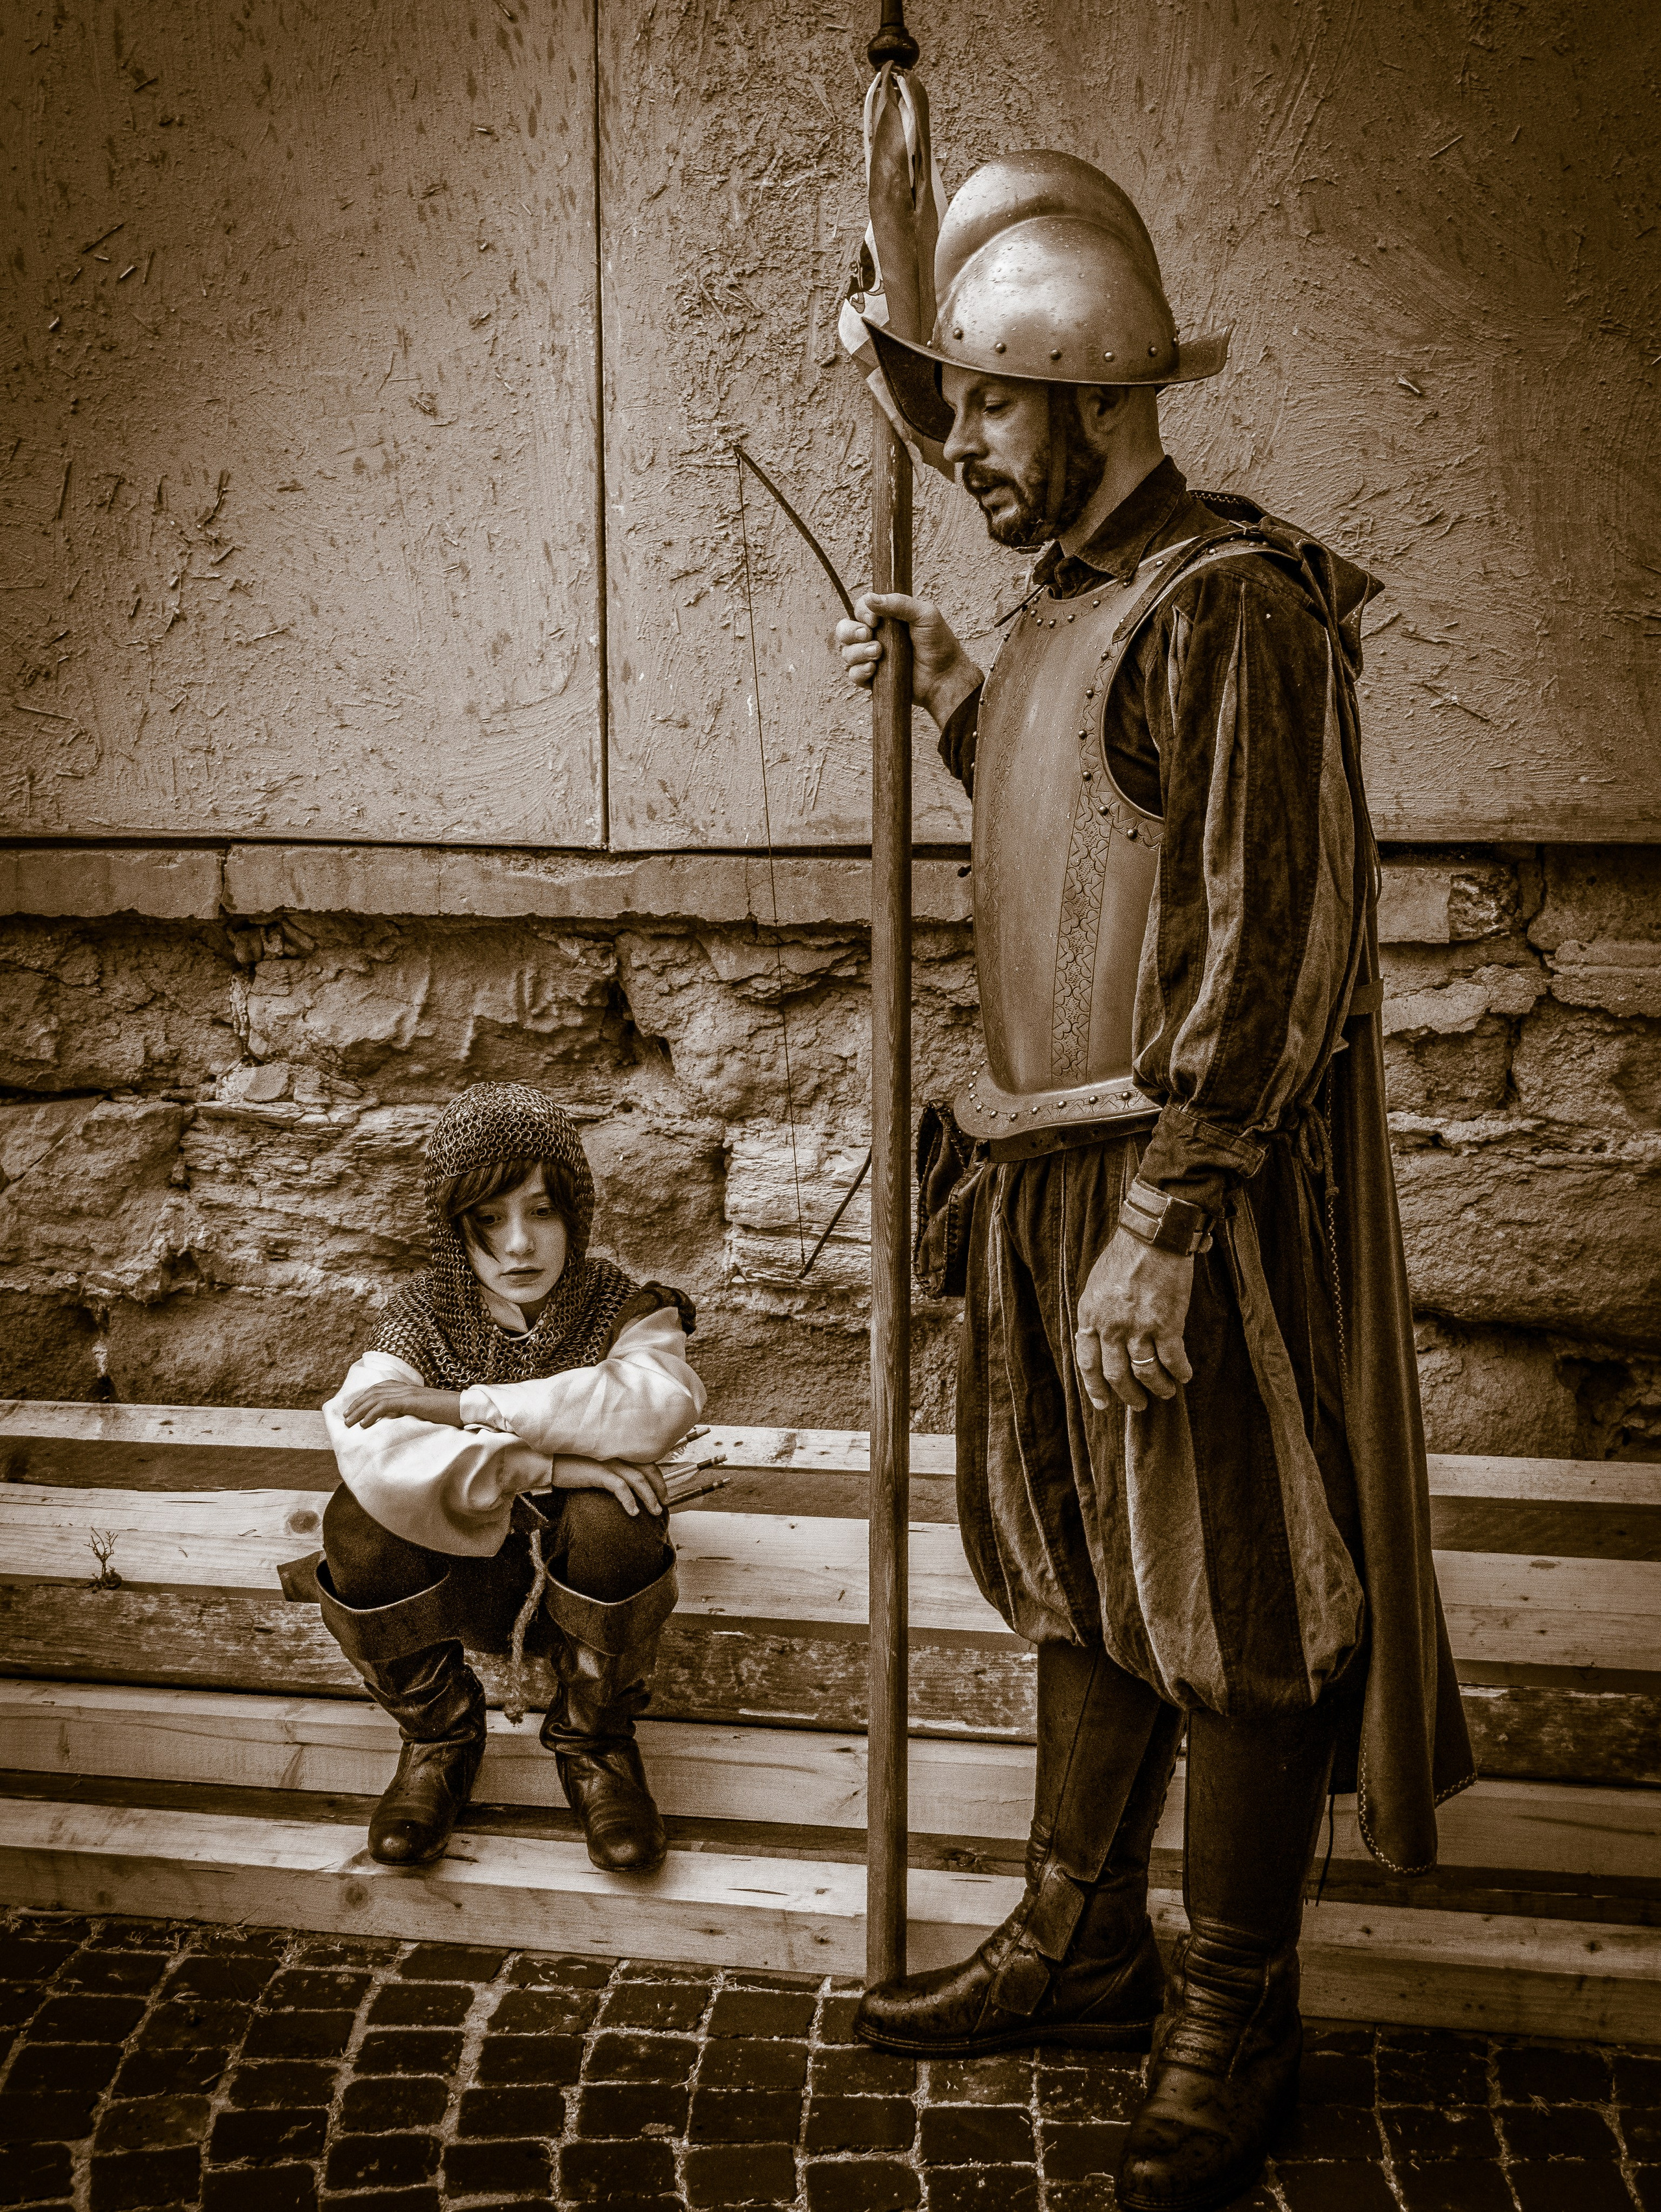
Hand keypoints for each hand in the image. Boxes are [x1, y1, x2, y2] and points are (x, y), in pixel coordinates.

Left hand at [339, 1383, 464, 1428]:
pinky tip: (364, 1424)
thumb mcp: (425, 1411)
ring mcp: (408, 1393)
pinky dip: (371, 1414)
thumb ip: (411, 1411)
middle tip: (345, 1418)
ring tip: (349, 1423)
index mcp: (408, 1388)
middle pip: (373, 1392)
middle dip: (357, 1404)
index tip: (353, 1410)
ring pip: (376, 1398)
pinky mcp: (411, 1401)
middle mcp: (406, 1387)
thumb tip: (399, 1420)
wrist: (464, 1408)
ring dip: (359, 1410)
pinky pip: (385, 1405)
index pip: (380, 1388)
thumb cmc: (448, 1412)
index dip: (364, 1398)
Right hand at [549, 1454, 668, 1518]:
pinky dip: (629, 1500)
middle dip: (659, 1487)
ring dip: (649, 1497)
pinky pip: (619, 1487)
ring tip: (655, 1511)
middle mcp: (615, 1453)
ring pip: (637, 1479)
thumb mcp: (594, 1465)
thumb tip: (622, 1486)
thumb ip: (609, 1471)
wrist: (546, 1461)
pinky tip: (633, 1512)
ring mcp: (607, 1462)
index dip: (658, 1477)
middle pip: (647, 1469)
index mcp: (616, 1451)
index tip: (663, 1492)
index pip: (645, 1461)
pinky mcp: (597, 1472)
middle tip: (665, 1503)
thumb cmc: (568, 1464)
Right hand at [835, 590, 981, 728]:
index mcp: (887, 618)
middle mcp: (876, 636)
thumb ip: (899, 603)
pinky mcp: (872, 679)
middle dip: (850, 632)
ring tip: (879, 653)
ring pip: (846, 652)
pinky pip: (852, 674)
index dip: (862, 612)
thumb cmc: (939, 645)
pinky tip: (874, 669)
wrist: (945, 678)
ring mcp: (872, 658)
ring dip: (857, 652)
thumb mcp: (925, 615)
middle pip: (844, 629)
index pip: (861, 609)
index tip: (875, 620)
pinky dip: (859, 671)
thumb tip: (870, 598)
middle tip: (868, 635)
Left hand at [1074, 1230, 1195, 1412]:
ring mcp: (1138, 1326)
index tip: (1102, 1404)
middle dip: (1128, 1395)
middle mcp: (1110, 1325)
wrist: (1153, 1235)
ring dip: (1157, 1387)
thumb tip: (1105, 1339)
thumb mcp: (1097, 1284)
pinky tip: (1185, 1376)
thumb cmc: (1126, 1255)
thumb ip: (1099, 1314)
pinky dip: (1179, 1372)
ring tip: (1165, 1392)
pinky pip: (1172, 1359)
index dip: (1095, 1387)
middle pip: (1116, 1374)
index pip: (1088, 1362)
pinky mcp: (1166, 1323)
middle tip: (1138, 1404)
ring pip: (1145, 1372)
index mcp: (1090, 1315)